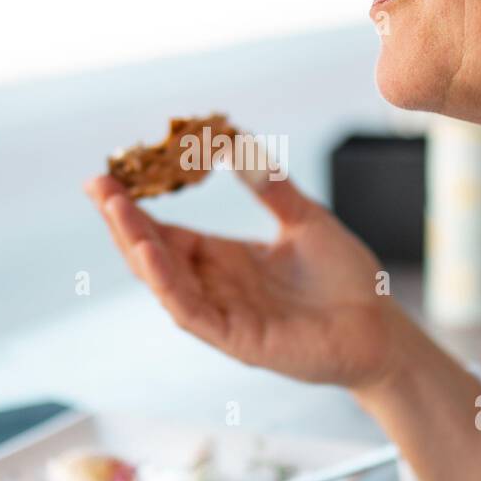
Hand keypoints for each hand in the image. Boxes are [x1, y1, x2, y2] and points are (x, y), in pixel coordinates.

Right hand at [84, 171, 406, 392]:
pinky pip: (192, 311)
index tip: (110, 176)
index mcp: (225, 260)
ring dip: (135, 246)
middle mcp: (216, 287)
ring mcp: (223, 315)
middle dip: (122, 221)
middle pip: (155, 255)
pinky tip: (151, 253)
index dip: (138, 208)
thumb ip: (270, 186)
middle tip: (97, 185)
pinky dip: (167, 283)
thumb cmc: (346, 282)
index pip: (168, 232)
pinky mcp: (237, 340)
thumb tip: (238, 141)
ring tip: (114, 209)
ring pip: (164, 282)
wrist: (383, 328)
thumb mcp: (305, 220)